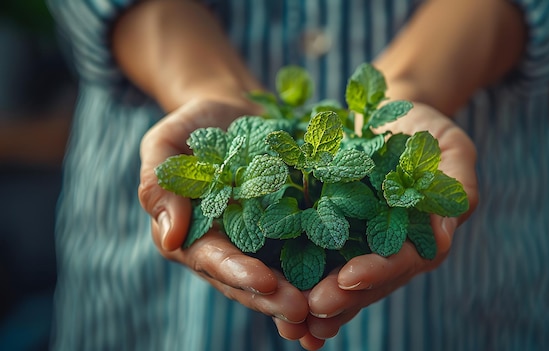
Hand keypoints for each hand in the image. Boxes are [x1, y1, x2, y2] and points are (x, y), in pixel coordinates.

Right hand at [137, 99, 310, 335]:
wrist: (236, 111)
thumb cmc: (194, 127)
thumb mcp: (164, 144)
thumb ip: (157, 186)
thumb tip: (170, 237)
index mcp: (194, 235)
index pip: (213, 260)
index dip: (238, 272)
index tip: (266, 281)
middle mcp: (230, 246)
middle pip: (250, 279)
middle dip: (275, 296)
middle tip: (304, 310)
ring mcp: (264, 239)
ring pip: (283, 272)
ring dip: (304, 291)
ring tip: (329, 304)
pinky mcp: (293, 224)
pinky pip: (310, 245)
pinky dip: (328, 263)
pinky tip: (351, 274)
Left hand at [304, 103, 478, 338]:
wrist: (391, 117)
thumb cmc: (428, 131)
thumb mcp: (454, 150)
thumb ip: (457, 190)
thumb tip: (442, 237)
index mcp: (421, 239)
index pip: (402, 261)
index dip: (378, 272)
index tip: (348, 278)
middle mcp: (388, 250)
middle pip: (367, 282)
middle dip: (341, 298)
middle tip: (312, 310)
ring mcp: (358, 245)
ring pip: (339, 281)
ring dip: (316, 301)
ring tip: (291, 321)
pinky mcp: (330, 231)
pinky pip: (312, 257)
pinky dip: (295, 278)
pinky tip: (273, 295)